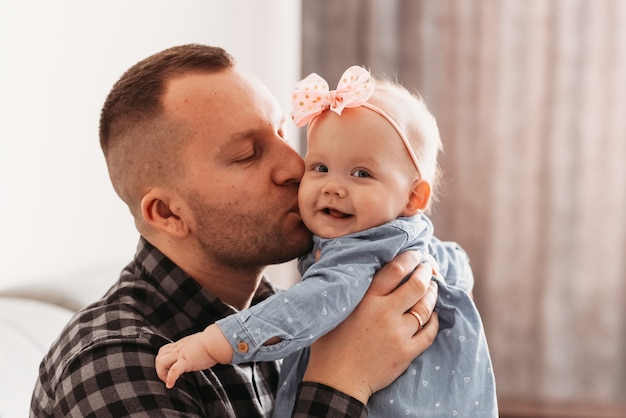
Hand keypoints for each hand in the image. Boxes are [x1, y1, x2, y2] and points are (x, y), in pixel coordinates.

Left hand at [155, 324, 232, 387]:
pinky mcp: (186, 361)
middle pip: (159, 356)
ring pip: (161, 362)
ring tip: (168, 380)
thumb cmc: (212, 342)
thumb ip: (191, 348)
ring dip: (161, 373)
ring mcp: (181, 354)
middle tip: (166, 376)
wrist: (216, 341)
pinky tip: (170, 384)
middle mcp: (178, 348)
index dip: (162, 360)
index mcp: (181, 345)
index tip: (167, 368)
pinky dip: (170, 378)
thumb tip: (195, 353)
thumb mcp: (197, 343)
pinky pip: (174, 371)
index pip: (164, 350)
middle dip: (159, 368)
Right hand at [302, 251, 438, 403]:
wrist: (337, 381)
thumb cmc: (328, 344)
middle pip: (416, 285)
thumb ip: (331, 277)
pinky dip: (434, 320)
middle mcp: (385, 313)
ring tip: (432, 287)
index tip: (414, 254)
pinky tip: (432, 314)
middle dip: (426, 272)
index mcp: (366, 300)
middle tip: (427, 267)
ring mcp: (399, 334)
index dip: (408, 258)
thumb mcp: (329, 307)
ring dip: (432, 294)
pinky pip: (429, 332)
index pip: (394, 270)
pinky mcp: (407, 352)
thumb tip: (322, 249)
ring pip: (425, 307)